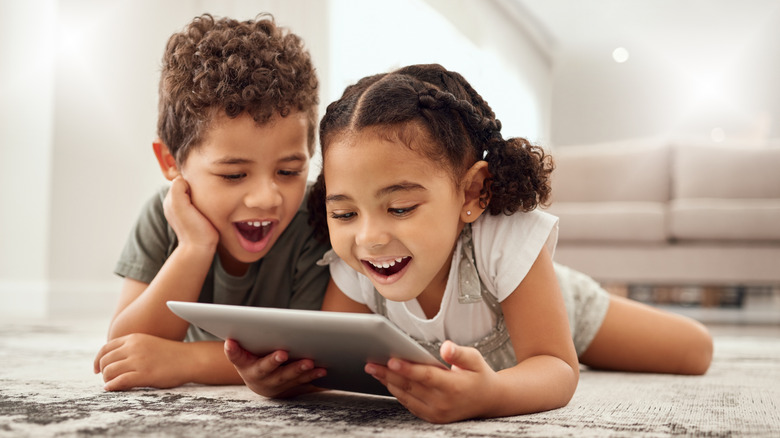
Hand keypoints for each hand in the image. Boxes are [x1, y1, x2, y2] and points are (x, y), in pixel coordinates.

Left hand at [93, 333, 192, 389]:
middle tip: (108, 379)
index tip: (97, 369)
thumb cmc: (170, 354)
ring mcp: (138, 361)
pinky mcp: (144, 374)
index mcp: (134, 338)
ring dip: (107, 380)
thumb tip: (113, 360)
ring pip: (109, 371)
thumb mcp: (148, 343)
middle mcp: (133, 347)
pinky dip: (112, 386)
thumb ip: (131, 347)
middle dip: (103, 371)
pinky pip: (119, 381)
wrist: (190, 359)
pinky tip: (112, 388)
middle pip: (105, 360)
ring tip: (113, 384)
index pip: (106, 348)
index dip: (98, 360)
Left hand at [164, 176, 218, 250]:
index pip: (181, 179)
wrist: (200, 248)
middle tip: (206, 193)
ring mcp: (186, 209)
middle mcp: (176, 203)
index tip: (200, 188)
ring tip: (208, 200)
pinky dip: (206, 200)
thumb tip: (183, 179)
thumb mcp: (179, 205)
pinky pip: (201, 200)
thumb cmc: (192, 228)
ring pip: (196, 192)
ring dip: (203, 194)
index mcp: (171, 199)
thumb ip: (177, 188)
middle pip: (188, 185)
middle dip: (197, 187)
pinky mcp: (197, 214)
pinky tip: (209, 206)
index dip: (191, 181)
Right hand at [224, 339, 325, 397]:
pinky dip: (312, 377)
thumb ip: (237, 349)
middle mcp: (260, 379)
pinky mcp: (291, 388)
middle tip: (283, 353)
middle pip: (268, 371)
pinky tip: (322, 370)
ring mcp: (276, 385)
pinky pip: (302, 383)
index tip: (231, 342)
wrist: (261, 383)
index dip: (235, 351)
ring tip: (310, 362)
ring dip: (300, 371)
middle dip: (275, 362)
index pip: (238, 358)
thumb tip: (229, 341)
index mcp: (245, 366)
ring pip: (288, 379)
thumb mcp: (242, 354)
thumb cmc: (252, 360)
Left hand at [365, 340, 498, 422]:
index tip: (391, 359)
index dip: (407, 369)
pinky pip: (409, 404)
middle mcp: (444, 403)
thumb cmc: (479, 375)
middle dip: (388, 374)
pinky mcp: (432, 417)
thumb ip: (459, 353)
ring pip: (406, 396)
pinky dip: (396, 391)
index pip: (426, 377)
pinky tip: (386, 379)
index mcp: (455, 387)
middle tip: (371, 363)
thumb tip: (445, 347)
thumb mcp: (475, 359)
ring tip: (373, 369)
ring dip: (388, 382)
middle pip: (411, 386)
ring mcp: (437, 413)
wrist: (489, 400)